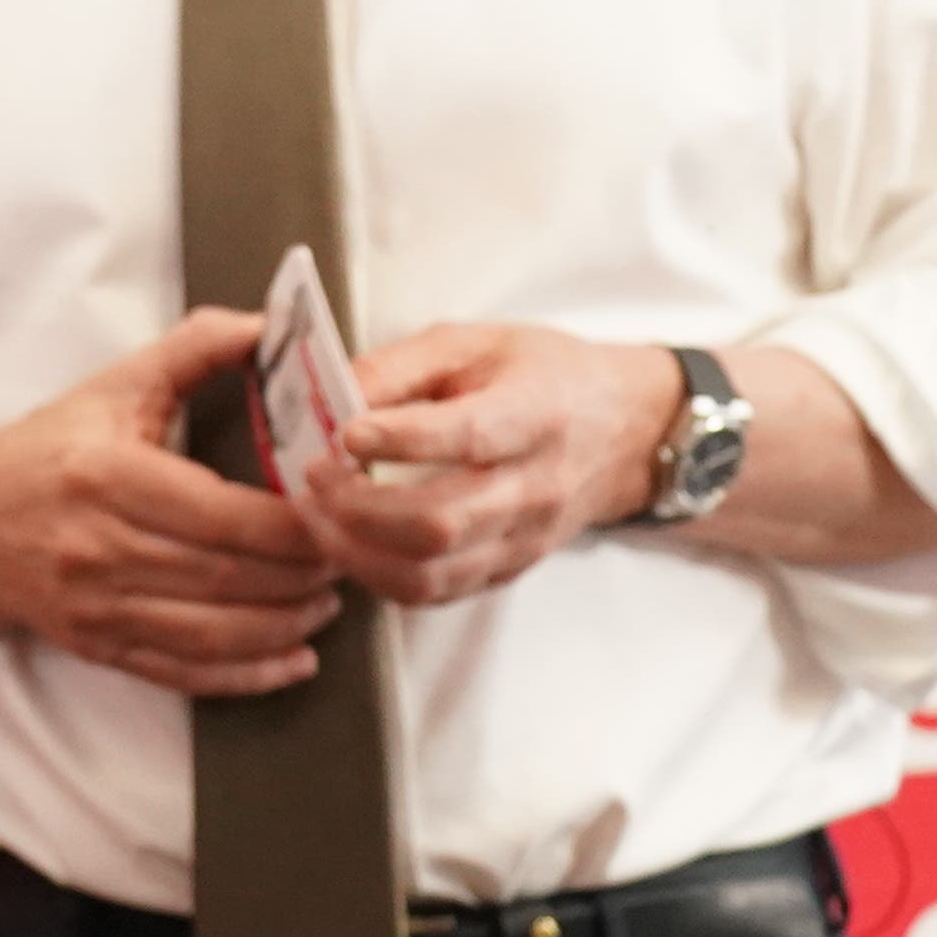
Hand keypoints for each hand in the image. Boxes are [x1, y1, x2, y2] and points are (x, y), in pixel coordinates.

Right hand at [0, 312, 340, 699]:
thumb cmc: (49, 450)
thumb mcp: (115, 386)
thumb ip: (196, 349)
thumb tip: (276, 327)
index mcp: (108, 476)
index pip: (224, 514)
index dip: (295, 527)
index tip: (337, 516)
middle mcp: (99, 547)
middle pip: (228, 578)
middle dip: (303, 577)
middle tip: (347, 561)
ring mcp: (97, 606)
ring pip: (215, 634)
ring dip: (286, 626)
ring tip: (325, 605)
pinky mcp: (98, 646)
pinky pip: (185, 674)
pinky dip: (247, 676)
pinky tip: (292, 659)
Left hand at [304, 324, 674, 606]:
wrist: (624, 431)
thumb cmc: (541, 376)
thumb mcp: (474, 343)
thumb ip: (401, 366)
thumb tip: (332, 396)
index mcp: (533, 414)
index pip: (468, 437)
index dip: (401, 440)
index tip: (344, 434)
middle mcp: (534, 487)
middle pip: (440, 524)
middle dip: (357, 509)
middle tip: (313, 478)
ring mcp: (523, 538)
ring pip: (433, 574)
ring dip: (357, 553)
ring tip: (317, 516)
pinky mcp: (509, 568)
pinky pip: (438, 593)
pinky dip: (380, 576)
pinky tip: (349, 543)